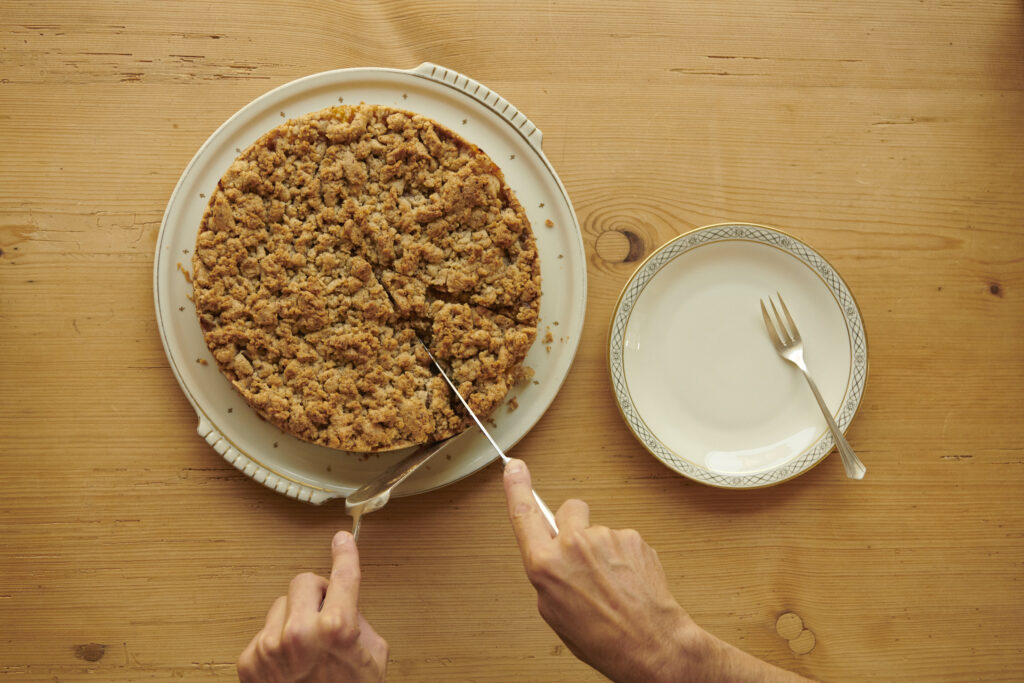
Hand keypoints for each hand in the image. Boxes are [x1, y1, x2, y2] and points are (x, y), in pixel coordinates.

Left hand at [237, 531, 388, 682]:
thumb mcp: (372, 656)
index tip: (342, 539)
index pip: (344, 576)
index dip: (345, 554)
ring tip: (306, 651)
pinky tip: (289, 665)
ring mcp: (270, 647)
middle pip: (305, 581)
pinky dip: (276, 643)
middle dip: (317, 594)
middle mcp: (299, 634)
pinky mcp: (249, 661)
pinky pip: (264, 631)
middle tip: (326, 614)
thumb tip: (344, 602)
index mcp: (337, 629)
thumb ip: (358, 620)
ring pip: (282, 606)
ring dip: (294, 619)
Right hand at [502, 459, 809, 682]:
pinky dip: (625, 558)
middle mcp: (574, 545)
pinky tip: (629, 582)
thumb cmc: (603, 638)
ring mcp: (606, 538)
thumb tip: (551, 558)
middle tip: (584, 556)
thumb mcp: (555, 613)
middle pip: (568, 511)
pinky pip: (622, 540)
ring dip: (603, 550)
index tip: (514, 467)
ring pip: (598, 531)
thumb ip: (548, 575)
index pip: (524, 515)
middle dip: (573, 525)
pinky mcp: (632, 538)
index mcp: (546, 565)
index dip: (517, 488)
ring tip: (613, 585)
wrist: (650, 644)